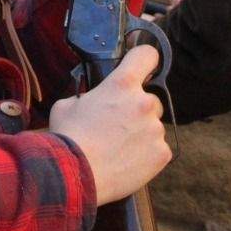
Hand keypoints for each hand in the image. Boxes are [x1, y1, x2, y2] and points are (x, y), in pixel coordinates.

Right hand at [48, 46, 171, 204]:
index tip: (142, 65)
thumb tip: (92, 101)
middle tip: (118, 124)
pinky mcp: (161, 154)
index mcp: (121, 84)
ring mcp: (155, 129)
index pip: (146, 55)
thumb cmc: (69, 138)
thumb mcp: (69, 104)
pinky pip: (157, 149)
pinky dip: (146, 154)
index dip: (144, 59)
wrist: (76, 175)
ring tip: (119, 148)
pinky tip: (127, 161)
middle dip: (137, 109)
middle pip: (150, 99)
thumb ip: (88, 96)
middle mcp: (143, 103)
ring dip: (141, 133)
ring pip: (153, 126)